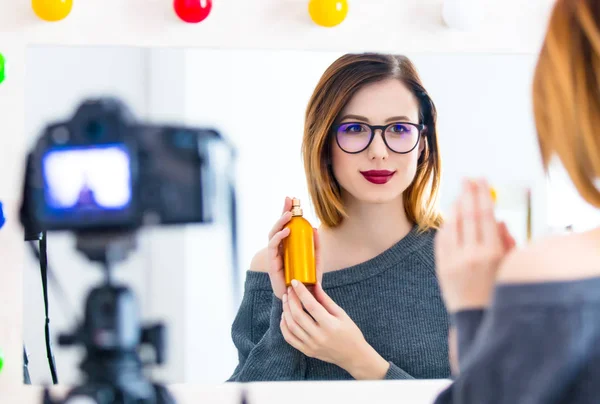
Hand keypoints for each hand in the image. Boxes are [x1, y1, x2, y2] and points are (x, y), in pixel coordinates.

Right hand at [267, 197, 322, 298]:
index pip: (286, 225)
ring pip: (273, 234)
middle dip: (283, 211)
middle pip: (279, 226)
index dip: (287, 211)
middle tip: (289, 200)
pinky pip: (273, 247)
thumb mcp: (316, 260)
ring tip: (289, 214)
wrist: (302, 299)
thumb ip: (316, 246)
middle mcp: (280, 248)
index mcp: (288, 245)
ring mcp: (275, 255)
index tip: (292, 198)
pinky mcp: (272, 264)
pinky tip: (286, 231)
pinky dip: (278, 238)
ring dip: (280, 223)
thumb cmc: (307, 280)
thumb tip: (316, 228)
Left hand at [280, 280, 388, 379]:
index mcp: (330, 325)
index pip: (311, 305)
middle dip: (291, 300)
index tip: (295, 282)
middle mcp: (319, 336)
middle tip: (289, 290)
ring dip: (286, 311)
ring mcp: (311, 346)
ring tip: (286, 300)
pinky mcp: (307, 351)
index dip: (301, 292)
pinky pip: (289, 338)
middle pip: (298, 315)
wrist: (353, 356)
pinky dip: (284, 326)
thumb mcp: (341, 314)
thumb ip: (325, 299)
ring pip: (291, 326)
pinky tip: (285, 316)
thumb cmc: (350, 332)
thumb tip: (314, 284)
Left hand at [435, 178, 515, 312]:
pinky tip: (450, 217)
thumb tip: (498, 220)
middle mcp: (472, 255)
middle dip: (468, 194)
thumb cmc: (498, 292)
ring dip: (455, 207)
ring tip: (460, 195)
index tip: (480, 179)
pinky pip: (441, 240)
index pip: (485, 215)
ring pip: (452, 225)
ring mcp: (453, 261)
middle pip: (467, 216)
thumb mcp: (510, 267)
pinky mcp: (441, 267)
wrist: (476, 319)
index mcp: (493, 253)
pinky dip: (446, 225)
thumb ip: (506, 242)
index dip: (481, 195)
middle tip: (468, 178)